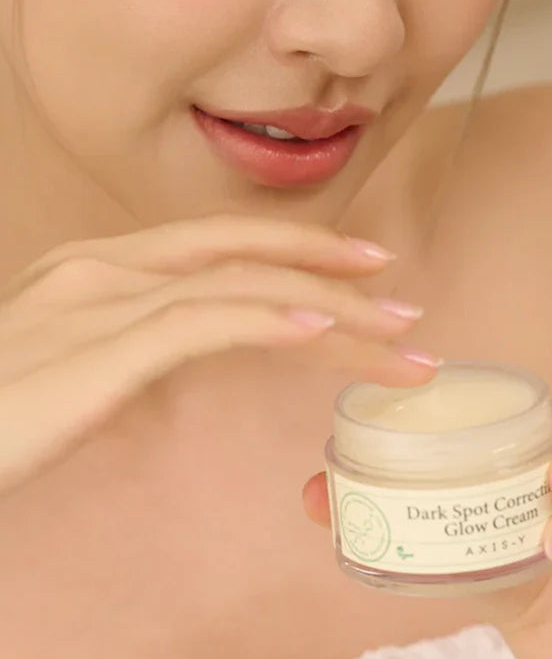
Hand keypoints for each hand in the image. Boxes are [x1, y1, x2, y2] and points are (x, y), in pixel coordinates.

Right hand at [0, 214, 435, 493]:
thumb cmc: (1, 412)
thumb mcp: (79, 363)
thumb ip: (136, 346)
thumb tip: (191, 352)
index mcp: (103, 269)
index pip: (222, 245)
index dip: (298, 251)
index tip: (363, 271)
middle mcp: (106, 268)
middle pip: (245, 255)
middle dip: (335, 274)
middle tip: (404, 303)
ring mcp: (100, 301)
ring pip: (242, 287)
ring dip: (330, 309)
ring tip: (396, 335)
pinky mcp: (97, 349)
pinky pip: (201, 323)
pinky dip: (267, 319)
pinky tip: (319, 327)